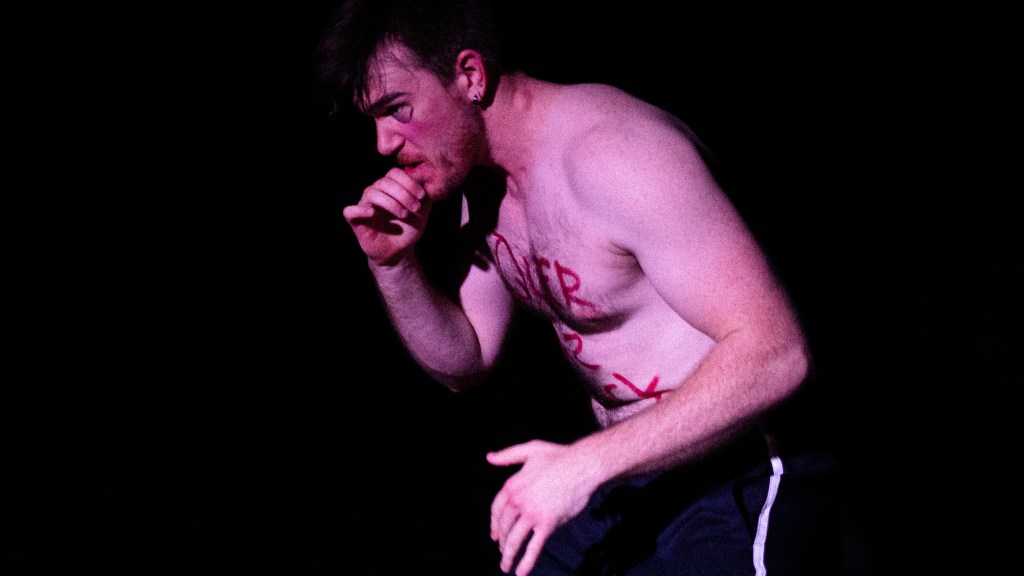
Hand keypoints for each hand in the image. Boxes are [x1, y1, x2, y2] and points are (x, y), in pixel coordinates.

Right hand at [342, 167, 430, 264]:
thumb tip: (426, 177)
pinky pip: (349, 211)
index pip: (394, 173)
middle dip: (403, 194)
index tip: (422, 196)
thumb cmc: (409, 228)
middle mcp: (375, 193)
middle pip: (384, 182)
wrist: (400, 251)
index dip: (409, 182)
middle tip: (415, 208)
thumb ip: (425, 194)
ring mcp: (364, 205)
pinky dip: (360, 210)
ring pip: (371, 193)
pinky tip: (372, 213)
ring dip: (390, 202)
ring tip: (404, 215)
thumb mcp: (423, 211)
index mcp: (390, 187)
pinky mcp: (355, 221)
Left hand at [487, 440, 599, 575]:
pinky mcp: (547, 523)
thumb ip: (508, 455)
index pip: (497, 509)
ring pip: (515, 539)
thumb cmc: (559, 456)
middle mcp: (518, 500)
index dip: (494, 524)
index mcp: (512, 485)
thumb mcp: (530, 450)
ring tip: (505, 567)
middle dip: (502, 542)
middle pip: (505, 527)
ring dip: (508, 556)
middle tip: (502, 552)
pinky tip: (521, 572)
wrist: (583, 465)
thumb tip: (489, 457)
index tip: (494, 535)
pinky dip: (526, 561)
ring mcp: (532, 513)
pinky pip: (534, 546)